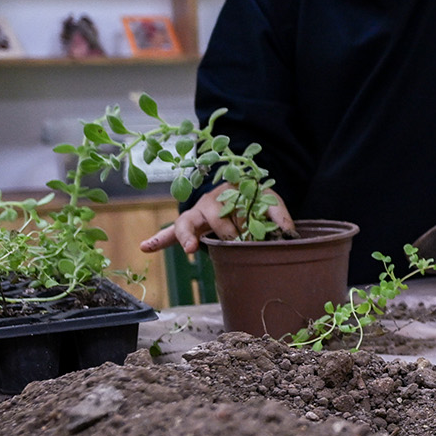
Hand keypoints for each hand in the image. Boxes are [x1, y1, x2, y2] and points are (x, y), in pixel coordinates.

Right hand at [139, 188, 293, 257]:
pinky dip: (160, 239)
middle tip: (238, 243)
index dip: (242, 221)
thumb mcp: (270, 201)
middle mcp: (211, 202)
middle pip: (216, 218)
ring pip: (189, 222)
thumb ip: (280, 216)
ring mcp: (198, 212)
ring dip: (187, 236)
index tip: (245, 237)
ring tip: (190, 248)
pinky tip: (145, 247)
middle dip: (227, 233)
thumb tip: (290, 235)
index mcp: (231, 194)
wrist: (241, 187)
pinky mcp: (190, 223)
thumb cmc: (254, 197)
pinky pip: (172, 231)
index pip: (235, 208)